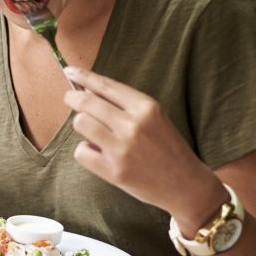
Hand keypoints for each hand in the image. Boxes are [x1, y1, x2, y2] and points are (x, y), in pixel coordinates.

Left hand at [63, 67, 227, 228]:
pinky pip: (81, 152)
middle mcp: (133, 125)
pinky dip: (86, 151)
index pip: (106, 86)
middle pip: (86, 103)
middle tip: (69, 98)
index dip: (84, 77)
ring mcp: (122, 149)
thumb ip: (125, 105)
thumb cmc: (167, 147)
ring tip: (93, 132)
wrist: (185, 184)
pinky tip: (99, 153)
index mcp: (146, 107)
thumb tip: (87, 91)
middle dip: (73, 98)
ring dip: (82, 125)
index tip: (70, 71)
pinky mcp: (114, 171)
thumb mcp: (154, 117)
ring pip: (81, 124)